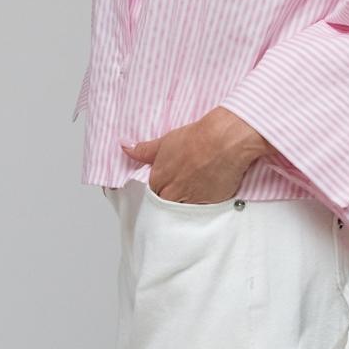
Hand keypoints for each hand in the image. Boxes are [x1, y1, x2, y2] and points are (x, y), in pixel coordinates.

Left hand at [120, 107, 281, 203]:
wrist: (224, 141)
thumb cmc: (197, 138)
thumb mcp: (166, 141)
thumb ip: (144, 150)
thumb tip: (124, 147)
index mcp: (159, 178)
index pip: (152, 192)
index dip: (159, 188)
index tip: (166, 183)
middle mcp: (173, 192)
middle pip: (165, 204)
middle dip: (170, 199)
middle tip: (179, 189)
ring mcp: (191, 200)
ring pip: (182, 210)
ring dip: (185, 205)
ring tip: (194, 192)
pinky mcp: (210, 204)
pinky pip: (202, 211)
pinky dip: (203, 204)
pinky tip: (208, 193)